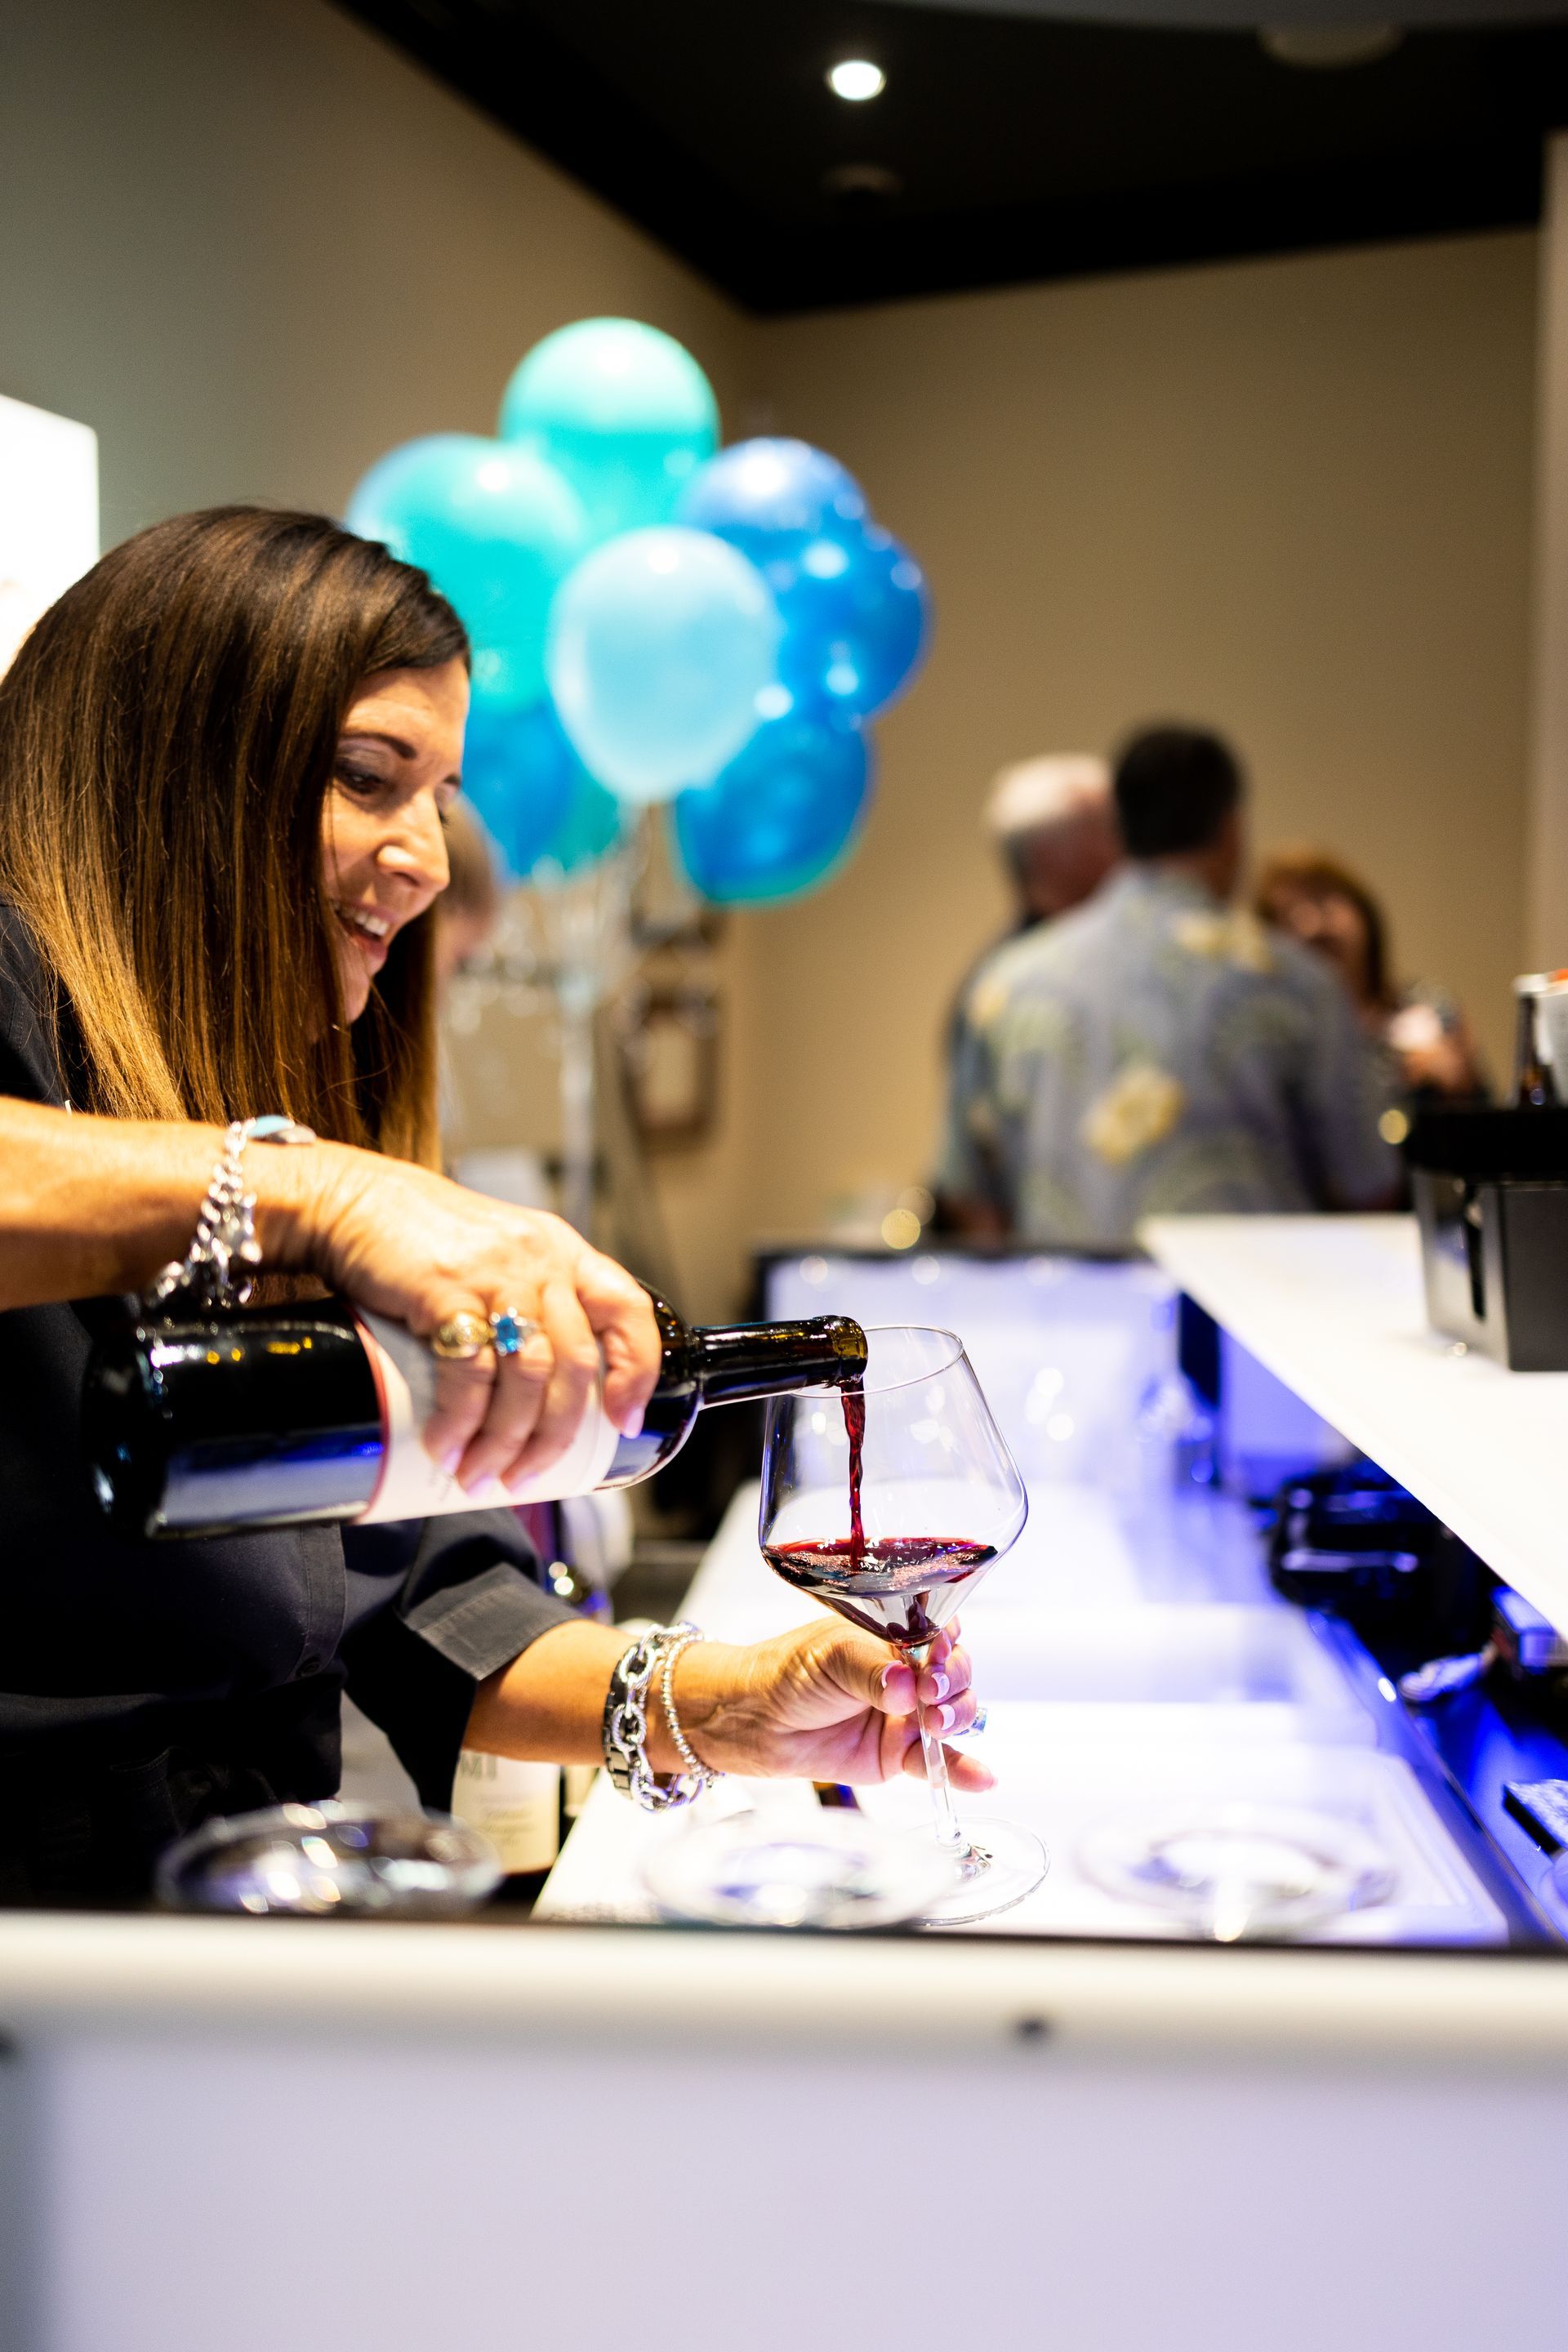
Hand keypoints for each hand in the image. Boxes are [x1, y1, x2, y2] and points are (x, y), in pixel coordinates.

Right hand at [267, 1143, 659, 1490]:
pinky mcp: (448, 1289)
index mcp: (562, 1253)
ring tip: (480, 1474)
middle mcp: (540, 1261)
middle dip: (554, 1436)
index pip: (627, 1311)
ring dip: (506, 1441)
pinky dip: (459, 1422)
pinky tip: (445, 1446)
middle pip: (575, 1365)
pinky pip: (469, 1374)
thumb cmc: (419, 1239)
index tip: (624, 1422)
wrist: (350, 1200)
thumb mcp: (495, 1259)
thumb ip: (524, 1306)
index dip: (636, 1371)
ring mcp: (497, 1273)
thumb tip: (533, 1398)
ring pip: (528, 1377)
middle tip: (526, 1477)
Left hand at [669, 1619, 993, 1793]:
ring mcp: (908, 1715)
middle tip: (928, 1692)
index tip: (937, 1653)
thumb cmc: (788, 1672)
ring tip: (934, 1724)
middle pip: (956, 1673)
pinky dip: (963, 1770)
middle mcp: (908, 1674)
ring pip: (955, 1714)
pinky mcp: (900, 1754)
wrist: (755, 1720)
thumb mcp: (831, 1656)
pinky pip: (940, 1762)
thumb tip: (904, 1686)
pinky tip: (981, 1777)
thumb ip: (871, 1670)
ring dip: (957, 1718)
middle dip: (953, 1682)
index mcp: (895, 1636)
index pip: (941, 1631)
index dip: (947, 1642)